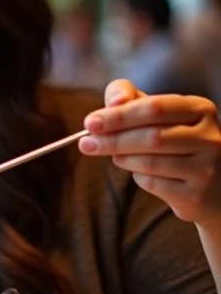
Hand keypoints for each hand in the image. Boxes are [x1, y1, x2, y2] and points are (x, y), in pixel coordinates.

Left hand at [79, 79, 220, 228]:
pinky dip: (137, 177)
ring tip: (115, 156)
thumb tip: (113, 102)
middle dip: (112, 140)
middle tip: (85, 144)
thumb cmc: (176, 141)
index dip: (118, 115)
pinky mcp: (196, 194)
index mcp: (199, 109)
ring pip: (149, 162)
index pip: (154, 108)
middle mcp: (209, 137)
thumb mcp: (160, 115)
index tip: (89, 123)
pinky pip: (153, 184)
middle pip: (150, 136)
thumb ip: (132, 99)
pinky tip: (140, 172)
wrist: (212, 186)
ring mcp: (206, 167)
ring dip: (122, 159)